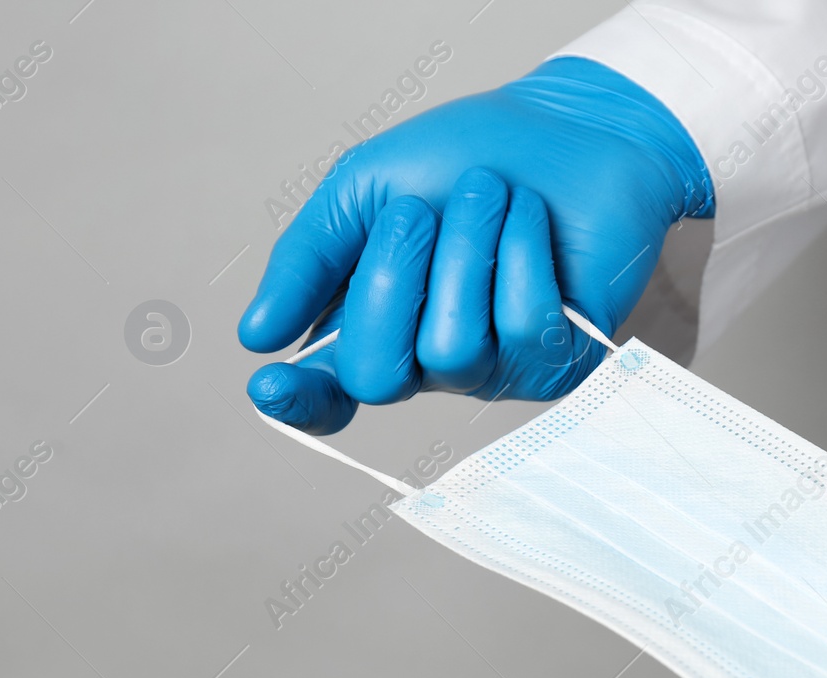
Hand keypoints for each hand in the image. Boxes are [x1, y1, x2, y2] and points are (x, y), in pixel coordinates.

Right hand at [239, 57, 712, 433]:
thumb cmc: (466, 157)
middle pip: (378, 377)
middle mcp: (430, 361)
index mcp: (374, 324)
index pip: (330, 392)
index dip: (299, 402)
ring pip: (452, 350)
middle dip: (389, 283)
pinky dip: (522, 255)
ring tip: (489, 192)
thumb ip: (309, 259)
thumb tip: (257, 335)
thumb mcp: (365, 190)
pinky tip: (531, 219)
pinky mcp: (560, 363)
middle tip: (418, 210)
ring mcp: (498, 370)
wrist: (569, 126)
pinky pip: (522, 329)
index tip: (270, 383)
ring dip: (466, 254)